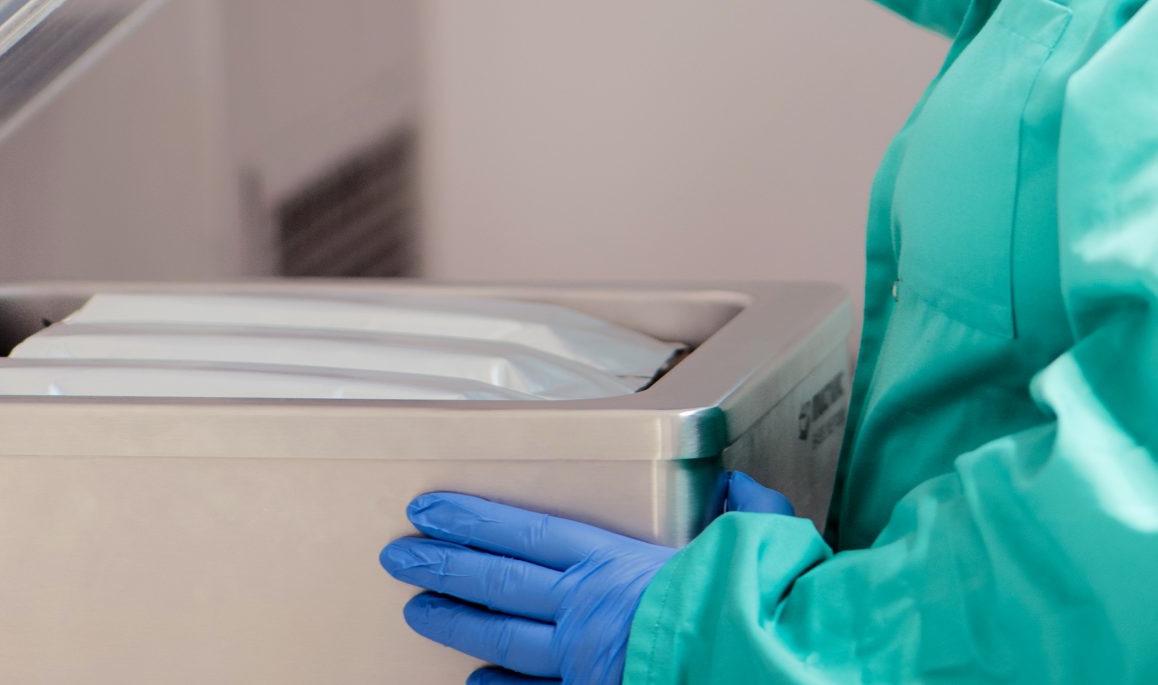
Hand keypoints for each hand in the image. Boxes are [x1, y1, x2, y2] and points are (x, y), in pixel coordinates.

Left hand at [380, 474, 796, 683]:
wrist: (755, 665)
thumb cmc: (758, 602)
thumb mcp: (759, 539)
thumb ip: (743, 512)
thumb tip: (741, 492)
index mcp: (616, 563)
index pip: (528, 533)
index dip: (473, 519)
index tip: (429, 509)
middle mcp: (587, 611)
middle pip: (499, 584)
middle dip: (443, 566)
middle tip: (398, 556)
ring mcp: (585, 662)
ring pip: (504, 638)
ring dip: (456, 622)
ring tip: (415, 609)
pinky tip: (473, 683)